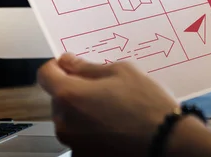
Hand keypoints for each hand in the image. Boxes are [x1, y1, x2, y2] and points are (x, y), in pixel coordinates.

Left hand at [37, 54, 185, 156]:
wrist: (165, 139)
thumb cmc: (147, 104)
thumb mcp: (122, 72)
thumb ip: (88, 67)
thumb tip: (68, 62)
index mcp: (70, 95)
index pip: (45, 74)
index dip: (58, 66)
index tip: (71, 66)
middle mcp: (64, 121)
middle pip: (59, 98)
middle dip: (76, 90)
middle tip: (105, 89)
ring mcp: (73, 142)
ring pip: (70, 118)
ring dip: (84, 111)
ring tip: (114, 109)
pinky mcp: (84, 156)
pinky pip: (81, 137)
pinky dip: (92, 130)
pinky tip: (115, 127)